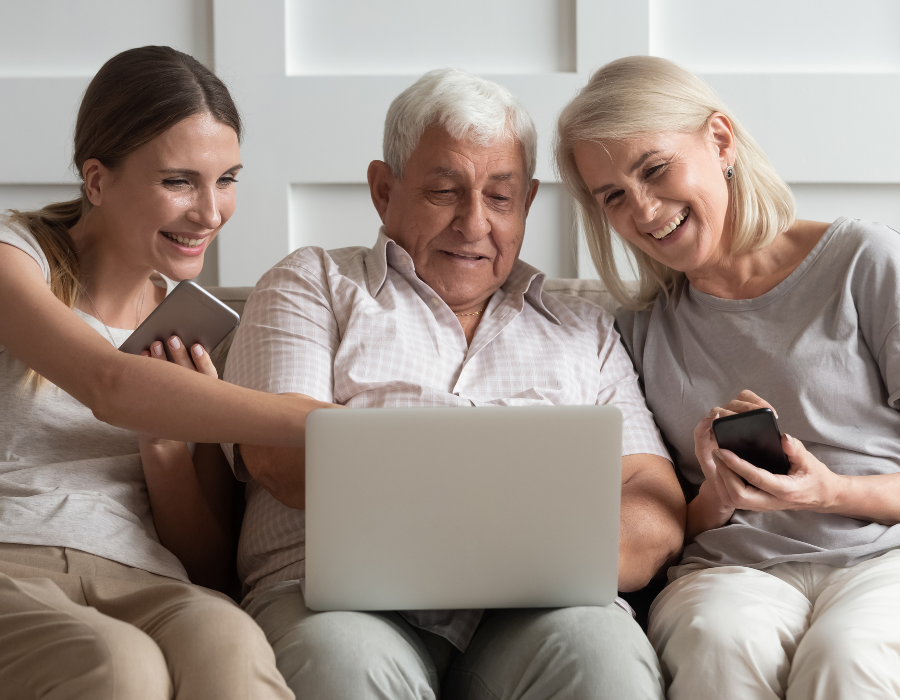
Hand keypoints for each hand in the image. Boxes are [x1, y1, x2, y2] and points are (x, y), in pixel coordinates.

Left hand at [138, 336, 217, 451]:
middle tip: (172, 339)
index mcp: (205, 397)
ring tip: (155, 345)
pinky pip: (148, 387)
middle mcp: (191, 402)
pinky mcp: (152, 409)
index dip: (203, 361)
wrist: (164, 442)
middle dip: (179, 355)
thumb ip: (193, 376)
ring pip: (168, 381)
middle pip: (187, 375)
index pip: (208, 377)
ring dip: (160, 360)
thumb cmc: (183, 411)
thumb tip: (184, 345)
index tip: (196, 346)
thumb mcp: (193, 398)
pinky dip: (144, 370)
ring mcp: (171, 406)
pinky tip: (142, 356)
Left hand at [713, 434, 840, 512]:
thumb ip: (796, 450)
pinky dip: (724, 486)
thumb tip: (783, 438)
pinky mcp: (758, 505)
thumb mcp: (810, 461)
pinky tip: (723, 471)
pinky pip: (735, 500)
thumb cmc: (815, 477)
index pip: (756, 478)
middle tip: (717, 453)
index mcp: (785, 490)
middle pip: (738, 495)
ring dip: (722, 481)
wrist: (822, 497)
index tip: (723, 451)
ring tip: (718, 460)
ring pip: (734, 500)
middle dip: (724, 474)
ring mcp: (763, 506)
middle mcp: (772, 502)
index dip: (737, 465)